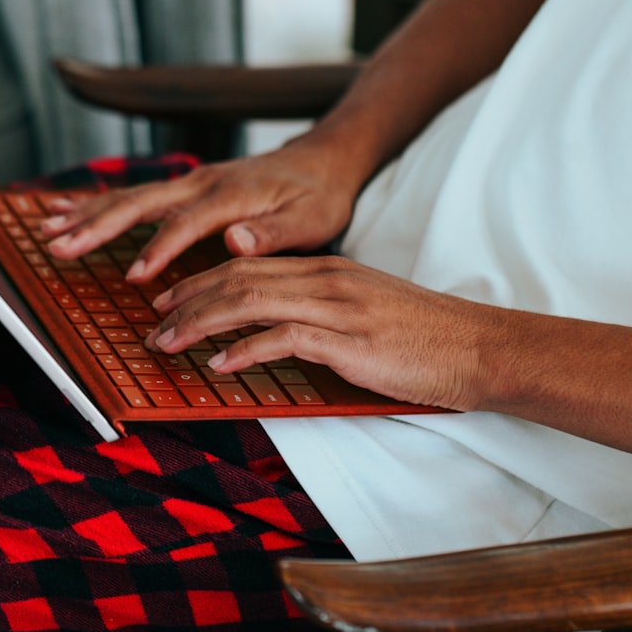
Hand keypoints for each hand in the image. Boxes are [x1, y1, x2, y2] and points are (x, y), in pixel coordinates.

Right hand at [42, 135, 361, 283]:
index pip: (186, 223)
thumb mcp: (312, 219)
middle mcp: (202, 183)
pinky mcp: (185, 187)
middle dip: (97, 226)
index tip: (135, 277)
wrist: (322, 160)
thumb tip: (236, 238)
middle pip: (140, 202)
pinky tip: (69, 212)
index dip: (160, 249)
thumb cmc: (319, 196)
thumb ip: (274, 232)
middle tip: (59, 244)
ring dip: (87, 214)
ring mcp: (190, 182)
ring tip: (48, 231)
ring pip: (130, 196)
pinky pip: (136, 194)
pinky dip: (99, 204)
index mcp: (231, 195)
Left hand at [144, 255, 507, 411]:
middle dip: (187, 299)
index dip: (201, 282)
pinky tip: (219, 366)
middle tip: (152, 321)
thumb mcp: (365, 311)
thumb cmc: (424, 338)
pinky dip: (245, 350)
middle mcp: (325, 280)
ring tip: (167, 342)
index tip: (170, 300)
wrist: (479, 348)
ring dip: (201, 323)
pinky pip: (284, 338)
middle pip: (238, 277)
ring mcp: (337, 308)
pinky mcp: (350, 341)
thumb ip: (321, 312)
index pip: (248, 265)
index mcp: (326, 270)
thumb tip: (278, 332)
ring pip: (250, 301)